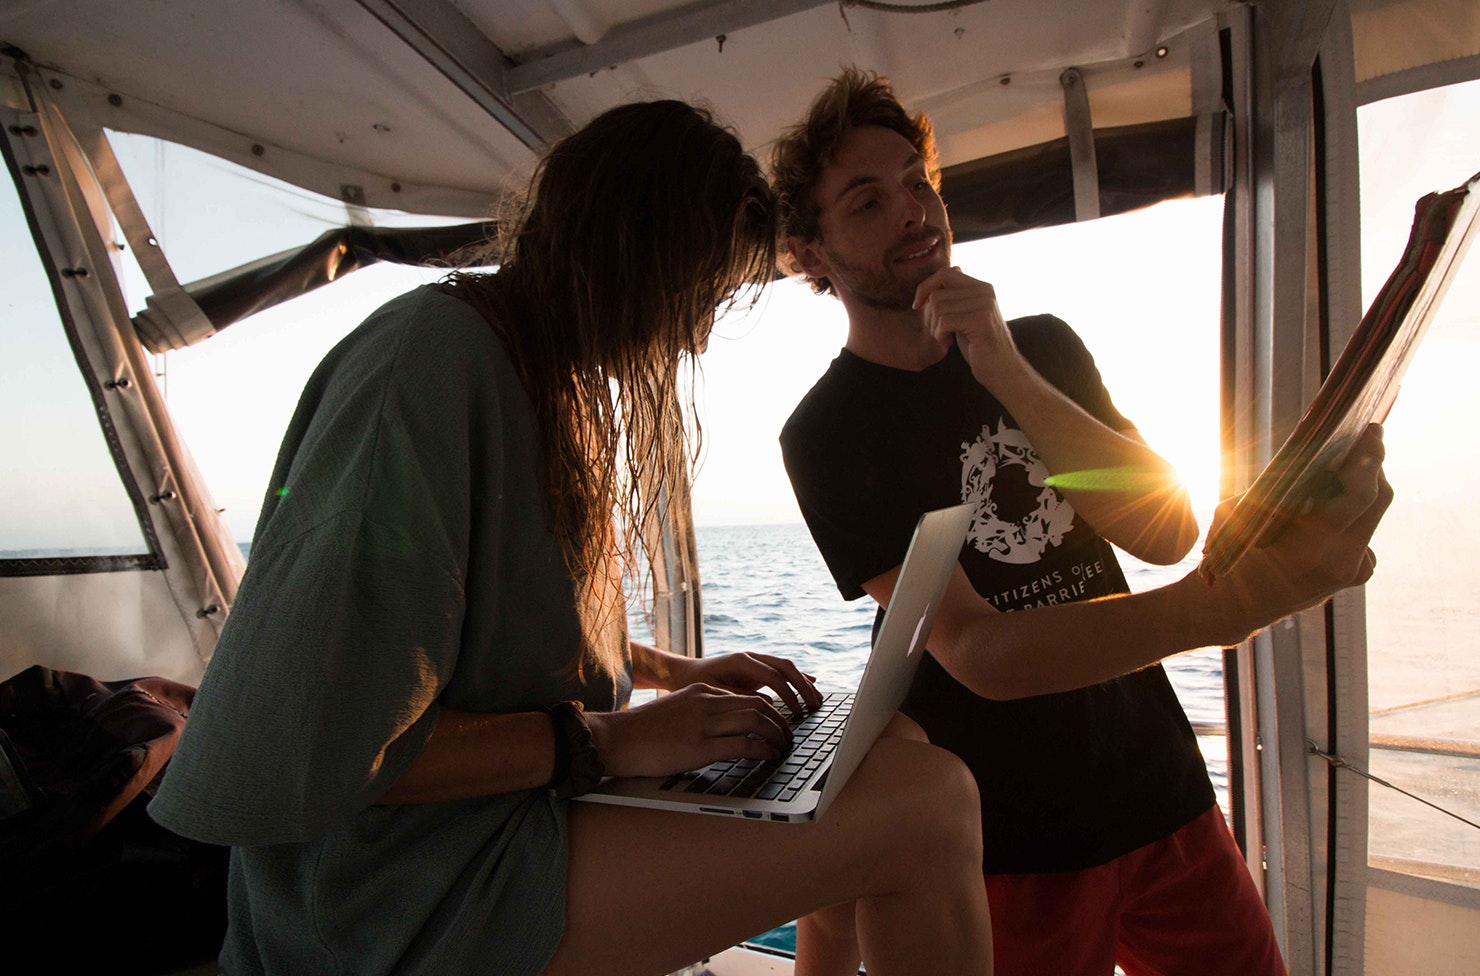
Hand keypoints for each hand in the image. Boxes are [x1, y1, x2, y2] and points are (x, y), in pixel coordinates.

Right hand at [584, 684, 792, 778]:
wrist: (616, 738)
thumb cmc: (642, 731)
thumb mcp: (676, 709)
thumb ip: (700, 712)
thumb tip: (723, 727)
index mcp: (702, 691)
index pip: (746, 695)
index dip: (769, 710)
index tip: (778, 723)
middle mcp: (707, 702)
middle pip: (758, 705)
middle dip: (780, 721)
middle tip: (788, 736)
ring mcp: (704, 724)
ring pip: (757, 721)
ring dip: (777, 735)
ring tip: (783, 748)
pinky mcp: (701, 747)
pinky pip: (745, 744)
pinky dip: (763, 750)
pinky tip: (769, 757)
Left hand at [673, 651, 822, 716]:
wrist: (682, 673)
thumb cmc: (693, 684)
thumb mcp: (712, 693)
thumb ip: (737, 697)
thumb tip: (765, 705)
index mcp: (740, 661)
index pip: (772, 676)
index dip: (787, 694)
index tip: (796, 712)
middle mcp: (750, 657)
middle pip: (785, 667)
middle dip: (803, 686)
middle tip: (816, 705)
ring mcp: (754, 662)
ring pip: (785, 668)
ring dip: (803, 682)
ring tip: (818, 699)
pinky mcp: (755, 670)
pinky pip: (780, 672)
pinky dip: (796, 679)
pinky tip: (810, 684)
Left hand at [913, 267, 1019, 387]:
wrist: (1001, 370)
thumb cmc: (979, 346)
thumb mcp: (967, 315)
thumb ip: (960, 295)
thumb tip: (954, 269)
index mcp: (982, 287)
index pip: (944, 273)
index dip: (926, 287)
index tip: (918, 305)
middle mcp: (985, 291)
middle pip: (937, 293)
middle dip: (930, 315)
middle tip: (940, 332)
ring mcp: (984, 304)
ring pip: (938, 307)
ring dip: (935, 328)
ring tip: (946, 339)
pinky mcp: (980, 320)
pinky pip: (944, 321)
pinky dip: (940, 335)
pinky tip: (949, 343)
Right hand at [1212, 424, 1392, 637]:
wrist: (1234, 607)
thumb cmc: (1231, 556)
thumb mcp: (1239, 515)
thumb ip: (1278, 488)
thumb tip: (1313, 455)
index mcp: (1310, 546)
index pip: (1359, 493)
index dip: (1369, 457)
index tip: (1369, 429)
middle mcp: (1340, 561)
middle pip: (1378, 498)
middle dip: (1373, 464)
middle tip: (1366, 437)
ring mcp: (1352, 571)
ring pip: (1374, 513)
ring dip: (1363, 487)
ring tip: (1347, 465)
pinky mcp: (1357, 574)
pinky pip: (1365, 532)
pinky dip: (1353, 513)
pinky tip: (1333, 507)